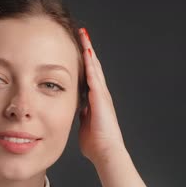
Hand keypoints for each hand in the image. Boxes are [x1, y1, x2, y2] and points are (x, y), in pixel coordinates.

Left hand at [77, 28, 126, 164]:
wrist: (107, 152)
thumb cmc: (97, 145)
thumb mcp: (85, 126)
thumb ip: (83, 117)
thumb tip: (79, 112)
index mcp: (96, 101)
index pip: (89, 77)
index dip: (85, 63)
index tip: (80, 50)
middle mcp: (101, 95)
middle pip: (93, 67)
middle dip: (88, 50)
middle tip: (82, 34)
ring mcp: (102, 95)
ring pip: (95, 67)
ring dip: (89, 51)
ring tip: (84, 35)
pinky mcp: (100, 98)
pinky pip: (94, 77)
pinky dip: (90, 64)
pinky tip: (86, 51)